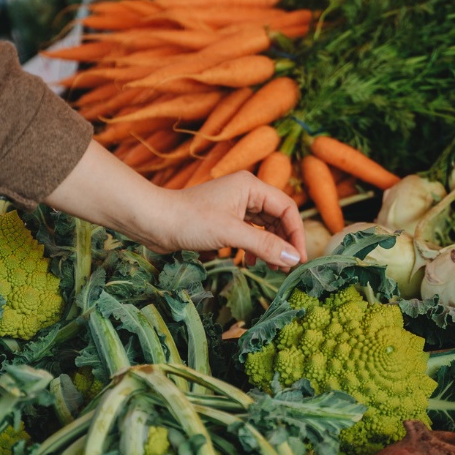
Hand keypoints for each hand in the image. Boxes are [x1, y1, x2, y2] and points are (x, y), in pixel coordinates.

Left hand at [143, 172, 305, 269]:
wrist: (155, 222)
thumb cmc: (190, 220)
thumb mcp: (231, 234)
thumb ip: (265, 246)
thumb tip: (293, 259)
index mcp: (250, 186)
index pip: (287, 208)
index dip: (296, 234)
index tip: (299, 258)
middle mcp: (245, 192)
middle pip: (277, 218)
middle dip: (284, 242)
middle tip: (287, 267)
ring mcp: (234, 205)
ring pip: (264, 227)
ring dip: (270, 247)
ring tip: (274, 268)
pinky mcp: (223, 219)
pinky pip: (249, 233)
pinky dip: (254, 248)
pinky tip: (251, 263)